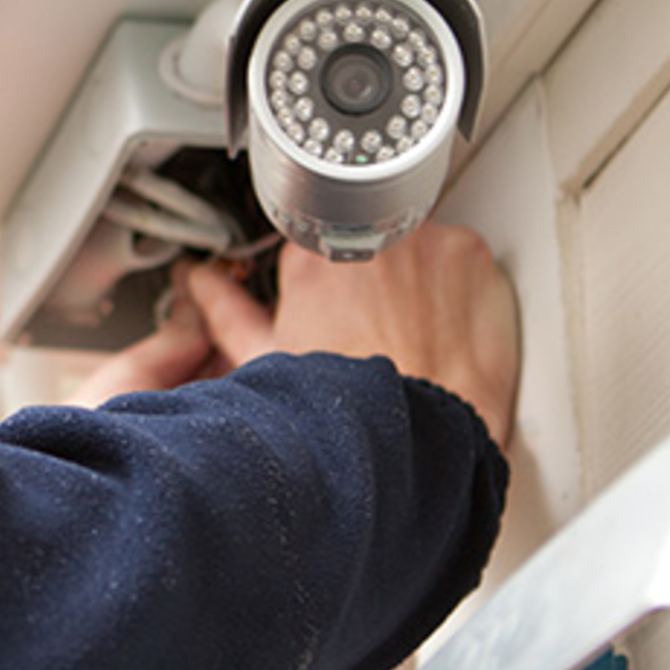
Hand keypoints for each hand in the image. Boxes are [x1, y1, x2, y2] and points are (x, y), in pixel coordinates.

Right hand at [80, 226, 517, 445]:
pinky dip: (461, 286)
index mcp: (310, 254)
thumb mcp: (268, 361)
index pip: (316, 244)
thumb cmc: (348, 410)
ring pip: (416, 246)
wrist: (424, 437)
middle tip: (376, 329)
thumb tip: (200, 285)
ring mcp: (422, 238)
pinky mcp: (468, 252)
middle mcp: (363, 233)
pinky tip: (446, 327)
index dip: (328, 284)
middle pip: (366, 239)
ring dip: (417, 279)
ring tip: (413, 333)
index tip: (339, 310)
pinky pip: (463, 257)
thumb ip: (228, 310)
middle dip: (372, 277)